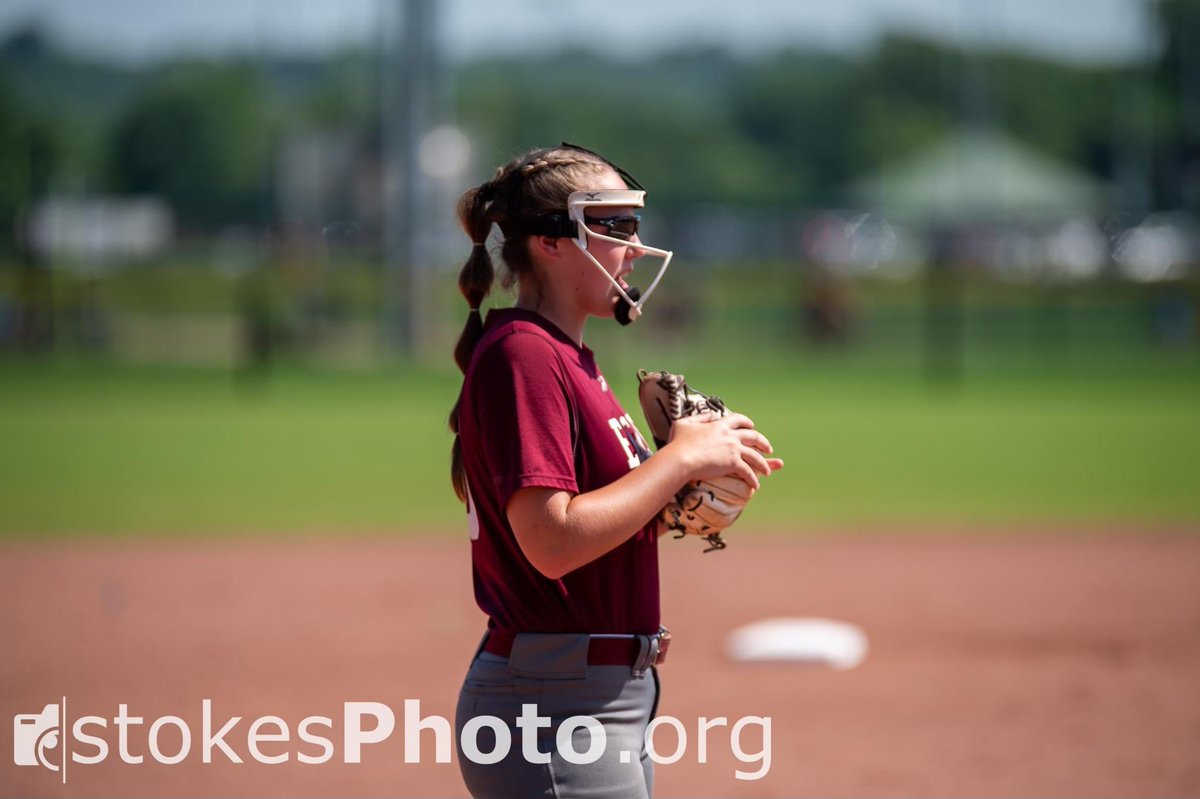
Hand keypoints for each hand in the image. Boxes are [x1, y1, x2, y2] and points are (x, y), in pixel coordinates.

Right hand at [664, 412, 783, 490]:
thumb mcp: (684, 423)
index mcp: (719, 425)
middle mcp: (730, 435)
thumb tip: (710, 414)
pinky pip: (748, 471)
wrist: (680, 458)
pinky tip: (756, 485)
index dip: (746, 422)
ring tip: (767, 470)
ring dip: (763, 464)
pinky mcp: (733, 463)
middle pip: (753, 437)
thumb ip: (699, 417)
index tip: (752, 426)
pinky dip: (753, 479)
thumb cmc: (678, 442)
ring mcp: (733, 449)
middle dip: (763, 443)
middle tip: (768, 448)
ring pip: (755, 456)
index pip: (738, 419)